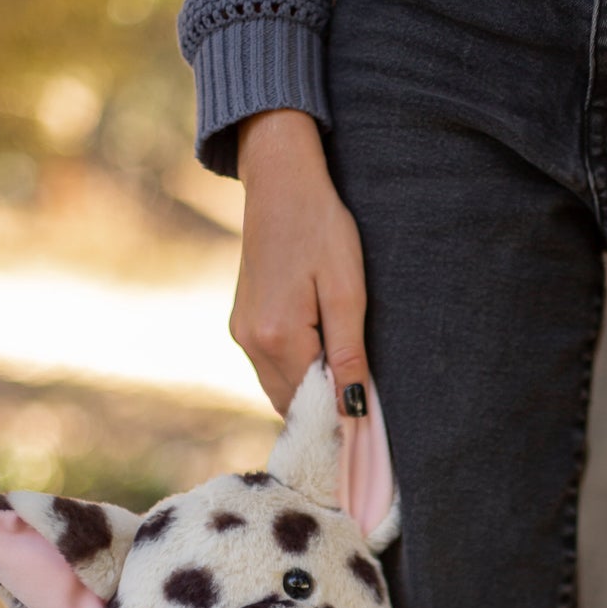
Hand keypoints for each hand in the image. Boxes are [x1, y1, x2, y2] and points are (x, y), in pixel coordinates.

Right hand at [230, 108, 369, 417]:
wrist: (281, 182)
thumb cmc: (322, 229)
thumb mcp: (347, 292)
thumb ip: (348, 355)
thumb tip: (352, 409)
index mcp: (278, 337)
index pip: (311, 404)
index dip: (339, 417)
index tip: (366, 424)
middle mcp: (252, 342)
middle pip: (289, 403)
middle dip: (322, 408)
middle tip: (359, 396)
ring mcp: (241, 333)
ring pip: (277, 388)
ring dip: (308, 390)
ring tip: (341, 368)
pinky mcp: (241, 323)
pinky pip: (269, 367)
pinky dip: (294, 371)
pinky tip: (319, 349)